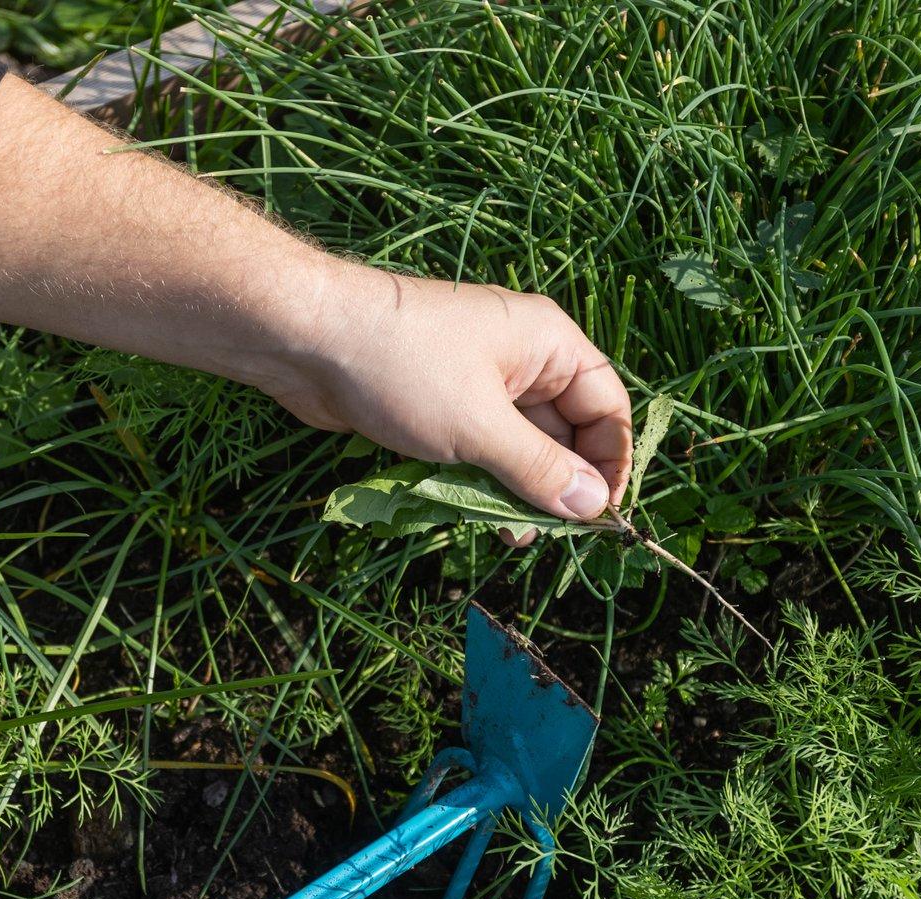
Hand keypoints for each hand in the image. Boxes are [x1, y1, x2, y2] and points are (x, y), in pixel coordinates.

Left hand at [269, 262, 632, 535]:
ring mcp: (478, 381)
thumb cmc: (404, 369)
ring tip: (512, 534)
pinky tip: (477, 517)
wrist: (308, 340)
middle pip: (565, 430)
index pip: (606, 406)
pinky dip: (481, 482)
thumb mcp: (480, 428)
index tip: (604, 515)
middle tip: (555, 535)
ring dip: (519, 491)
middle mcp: (521, 359)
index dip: (611, 462)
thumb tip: (593, 507)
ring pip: (519, 446)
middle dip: (561, 484)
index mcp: (548, 344)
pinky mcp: (441, 405)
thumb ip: (539, 470)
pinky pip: (479, 449)